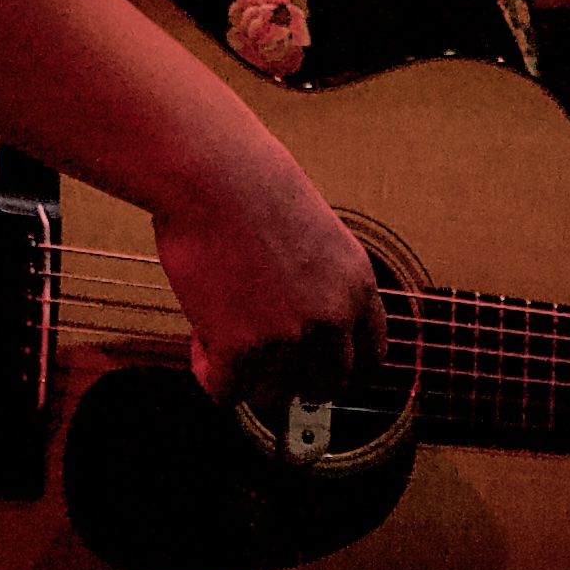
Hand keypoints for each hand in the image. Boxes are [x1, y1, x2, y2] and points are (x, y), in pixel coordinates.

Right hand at [149, 157, 388, 446]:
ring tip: (219, 328)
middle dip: (289, 375)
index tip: (307, 359)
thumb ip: (322, 285)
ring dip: (245, 372)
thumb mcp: (317, 237)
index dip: (333, 362)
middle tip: (255, 351)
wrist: (212, 174)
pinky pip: (226, 392)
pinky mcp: (244, 350)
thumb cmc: (249, 188)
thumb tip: (302, 326)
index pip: (370, 358)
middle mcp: (334, 317)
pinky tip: (200, 334)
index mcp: (358, 286)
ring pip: (273, 395)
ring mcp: (291, 337)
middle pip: (324, 386)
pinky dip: (208, 370)